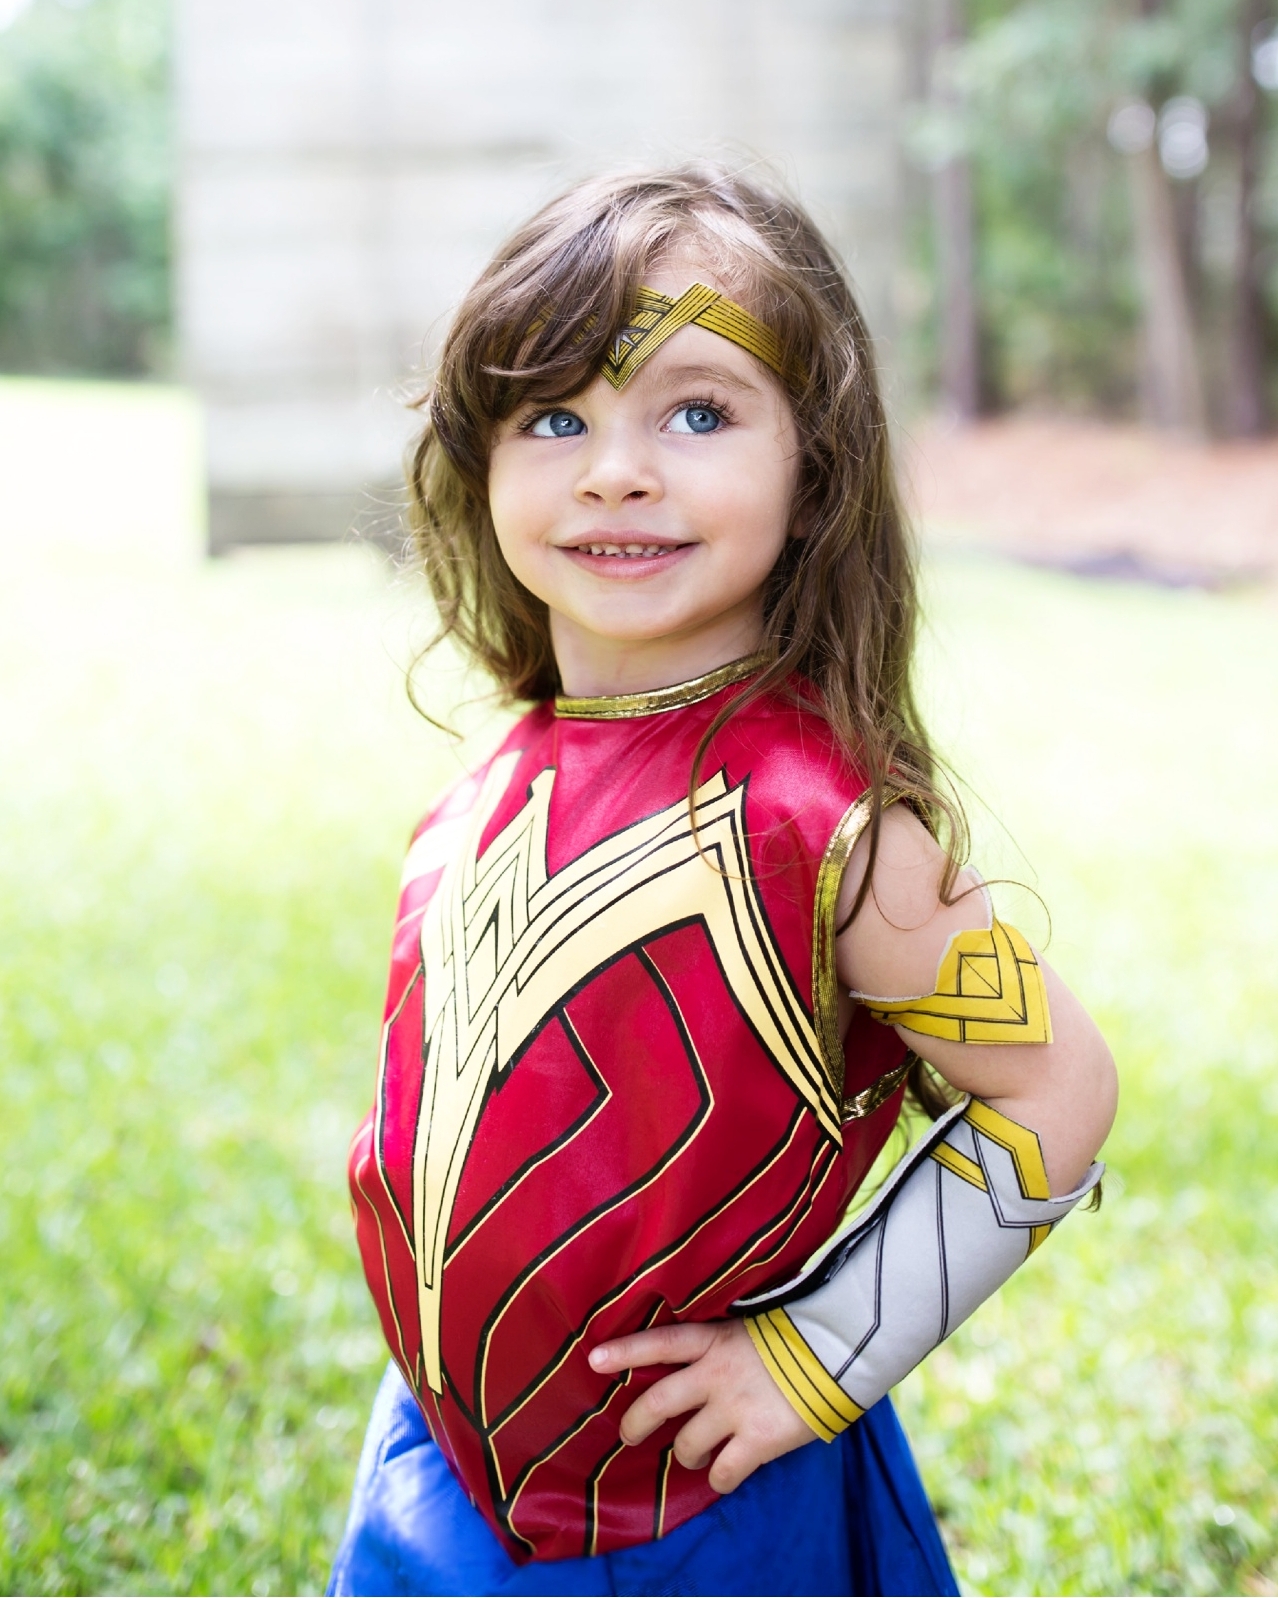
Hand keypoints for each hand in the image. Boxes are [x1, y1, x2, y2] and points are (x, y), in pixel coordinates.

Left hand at [588, 1319, 818, 1493]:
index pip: (659, 1343)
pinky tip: (728, 1470)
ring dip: (687, 1454)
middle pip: (658, 1402)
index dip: (625, 1351)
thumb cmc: (795, 1337)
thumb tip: (697, 1366)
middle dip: (637, 1423)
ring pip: (687, 1445)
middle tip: (631, 1435)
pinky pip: (723, 1473)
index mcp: (713, 1340)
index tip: (593, 1359)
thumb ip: (719, 1348)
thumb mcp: (748, 1329)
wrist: (839, 1354)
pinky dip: (721, 1477)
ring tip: (698, 1453)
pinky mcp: (757, 1440)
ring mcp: (735, 1409)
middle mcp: (716, 1374)